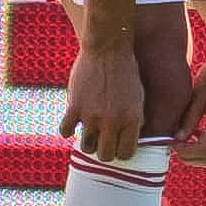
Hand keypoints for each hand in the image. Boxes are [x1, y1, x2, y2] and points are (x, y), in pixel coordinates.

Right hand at [61, 48, 146, 163]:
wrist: (108, 50)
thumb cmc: (127, 72)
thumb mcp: (139, 97)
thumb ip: (135, 119)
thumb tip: (132, 140)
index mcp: (132, 118)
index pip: (127, 153)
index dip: (122, 153)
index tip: (118, 146)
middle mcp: (113, 121)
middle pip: (106, 155)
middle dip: (105, 152)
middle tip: (103, 143)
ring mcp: (92, 115)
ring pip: (87, 147)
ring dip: (88, 142)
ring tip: (91, 134)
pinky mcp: (74, 107)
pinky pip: (66, 131)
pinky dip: (69, 129)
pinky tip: (74, 122)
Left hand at [175, 49, 205, 167]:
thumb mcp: (199, 93)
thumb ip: (189, 119)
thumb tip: (177, 139)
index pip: (203, 149)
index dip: (183, 151)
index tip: (170, 143)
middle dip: (190, 157)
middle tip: (174, 145)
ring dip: (200, 153)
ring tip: (184, 140)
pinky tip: (197, 134)